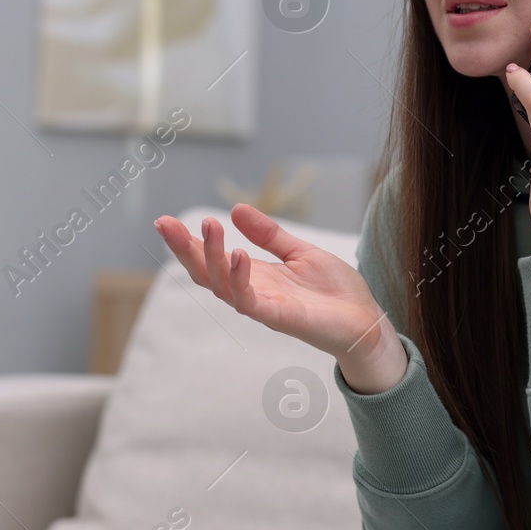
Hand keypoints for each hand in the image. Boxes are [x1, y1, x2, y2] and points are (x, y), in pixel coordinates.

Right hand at [153, 204, 396, 368]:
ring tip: (209, 227)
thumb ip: (269, 235)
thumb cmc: (335, 291)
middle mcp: (253, 293)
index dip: (187, 243)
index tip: (164, 222)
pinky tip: (239, 254)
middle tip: (165, 224)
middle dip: (185, 250)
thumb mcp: (300, 252)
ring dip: (212, 257)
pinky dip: (241, 279)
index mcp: (255, 277)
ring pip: (223, 287)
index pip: (212, 260)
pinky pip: (251, 301)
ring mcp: (264, 307)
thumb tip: (235, 209)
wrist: (366, 320)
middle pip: (206, 275)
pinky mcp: (281, 318)